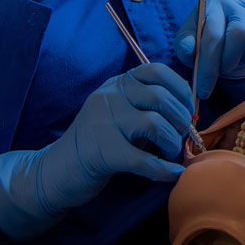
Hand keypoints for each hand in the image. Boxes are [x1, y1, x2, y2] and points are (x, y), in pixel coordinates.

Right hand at [0, 63, 192, 239]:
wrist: (56, 172)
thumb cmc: (98, 143)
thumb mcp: (119, 113)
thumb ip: (146, 105)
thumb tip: (188, 112)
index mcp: (117, 84)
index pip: (157, 71)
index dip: (180, 89)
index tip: (188, 108)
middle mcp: (110, 97)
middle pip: (160, 98)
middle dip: (180, 119)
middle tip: (182, 136)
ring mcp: (104, 122)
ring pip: (155, 124)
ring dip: (172, 142)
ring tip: (171, 152)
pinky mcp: (103, 152)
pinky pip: (143, 159)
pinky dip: (164, 169)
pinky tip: (173, 173)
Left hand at [175, 0, 244, 98]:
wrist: (229, 36)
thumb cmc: (206, 41)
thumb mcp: (189, 43)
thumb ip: (184, 46)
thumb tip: (187, 48)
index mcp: (214, 0)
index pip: (213, 35)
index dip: (209, 66)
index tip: (204, 90)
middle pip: (241, 32)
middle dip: (230, 60)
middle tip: (224, 70)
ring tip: (240, 60)